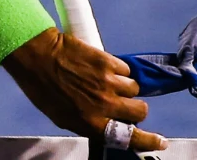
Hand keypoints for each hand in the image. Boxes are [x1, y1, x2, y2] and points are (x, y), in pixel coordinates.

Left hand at [2, 28, 167, 152]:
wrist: (35, 55)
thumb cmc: (42, 87)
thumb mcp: (62, 115)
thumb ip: (87, 122)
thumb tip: (105, 125)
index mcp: (91, 122)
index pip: (129, 137)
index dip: (149, 141)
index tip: (161, 141)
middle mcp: (104, 105)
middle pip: (140, 111)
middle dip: (135, 108)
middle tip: (123, 101)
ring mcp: (108, 83)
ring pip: (134, 88)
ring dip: (123, 86)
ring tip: (104, 80)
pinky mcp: (108, 62)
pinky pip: (125, 69)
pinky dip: (117, 69)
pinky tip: (100, 66)